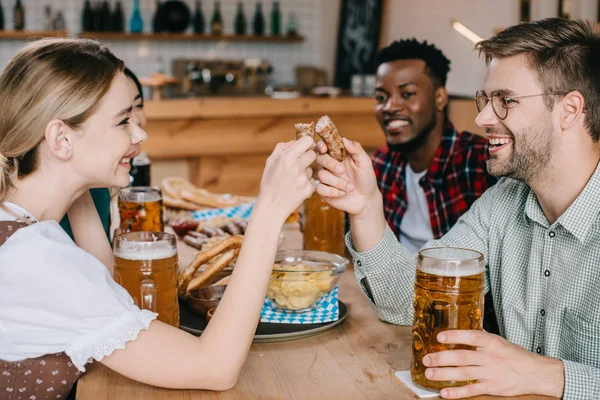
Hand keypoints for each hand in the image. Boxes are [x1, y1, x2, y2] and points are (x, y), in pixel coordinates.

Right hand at [255, 136, 316, 222]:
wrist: (271, 206)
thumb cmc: (269, 183)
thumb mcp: (270, 162)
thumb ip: (282, 148)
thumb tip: (294, 141)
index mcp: (287, 157)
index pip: (307, 140)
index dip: (307, 143)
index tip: (304, 147)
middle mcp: (297, 166)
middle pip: (312, 154)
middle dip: (307, 157)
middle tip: (299, 164)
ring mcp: (304, 178)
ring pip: (311, 168)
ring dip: (305, 172)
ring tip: (293, 180)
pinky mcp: (309, 189)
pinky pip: (312, 181)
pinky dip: (306, 184)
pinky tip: (296, 189)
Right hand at [315, 138, 379, 216]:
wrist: (366, 200)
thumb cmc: (366, 179)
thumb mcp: (365, 163)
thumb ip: (356, 150)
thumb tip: (344, 139)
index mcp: (338, 155)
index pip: (325, 145)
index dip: (321, 145)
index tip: (325, 148)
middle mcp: (329, 165)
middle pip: (319, 158)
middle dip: (330, 164)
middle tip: (342, 171)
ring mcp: (325, 178)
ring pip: (322, 175)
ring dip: (337, 182)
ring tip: (350, 187)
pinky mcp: (323, 191)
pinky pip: (320, 189)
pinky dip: (332, 192)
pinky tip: (342, 193)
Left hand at [424, 330, 564, 398]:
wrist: (535, 373)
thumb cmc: (515, 355)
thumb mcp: (499, 340)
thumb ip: (480, 337)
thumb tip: (462, 329)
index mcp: (492, 342)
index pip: (471, 336)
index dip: (454, 336)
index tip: (439, 337)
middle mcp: (490, 357)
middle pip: (462, 356)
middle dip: (441, 358)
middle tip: (426, 359)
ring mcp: (490, 374)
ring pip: (463, 373)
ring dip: (444, 374)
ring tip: (429, 373)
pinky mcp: (492, 388)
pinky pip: (472, 390)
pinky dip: (457, 392)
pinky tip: (444, 393)